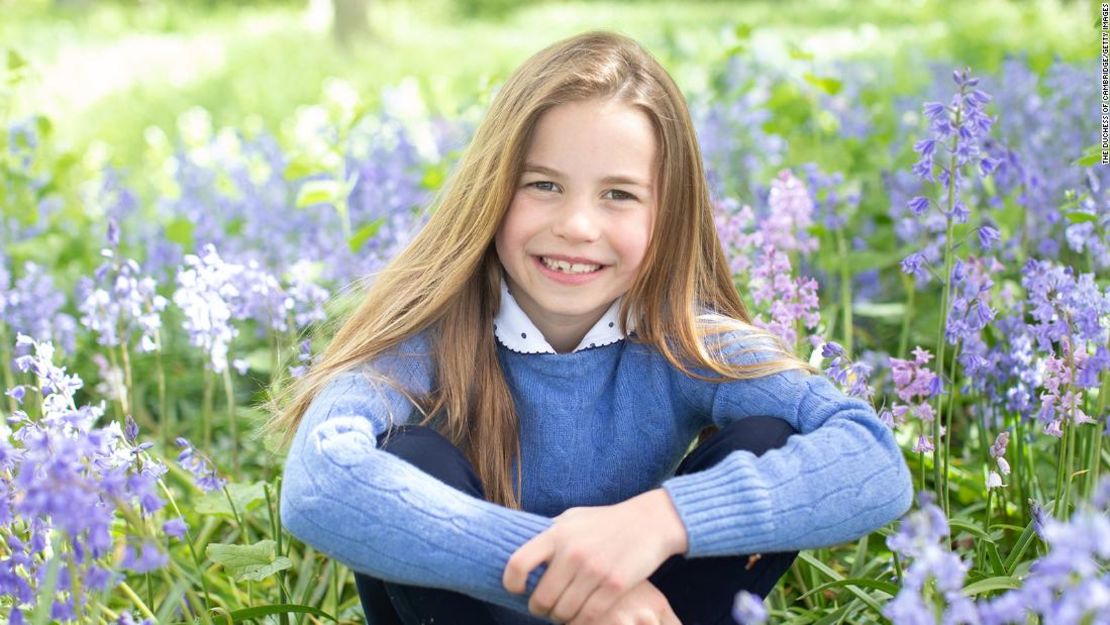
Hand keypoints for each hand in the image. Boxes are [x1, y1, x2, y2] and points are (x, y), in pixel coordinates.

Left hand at [502, 489, 687, 623]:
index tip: (519, 589)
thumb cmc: (606, 521)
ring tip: (563, 613)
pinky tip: (580, 618)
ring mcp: (594, 570)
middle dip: (540, 609)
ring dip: (560, 618)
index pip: (518, 564)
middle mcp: (572, 553)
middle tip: (545, 608)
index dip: (512, 583)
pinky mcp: (615, 586)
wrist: (649, 522)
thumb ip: (550, 533)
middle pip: (541, 598)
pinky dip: (580, 623)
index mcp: (557, 534)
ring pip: (563, 612)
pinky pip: (588, 617)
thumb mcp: (573, 518)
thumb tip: (522, 547)